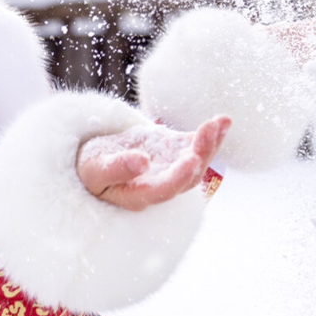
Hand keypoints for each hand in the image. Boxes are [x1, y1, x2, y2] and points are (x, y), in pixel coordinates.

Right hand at [76, 115, 230, 211]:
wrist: (98, 158)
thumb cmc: (92, 168)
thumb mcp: (95, 169)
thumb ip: (116, 168)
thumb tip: (142, 162)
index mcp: (139, 194)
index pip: (164, 190)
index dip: (179, 177)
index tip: (191, 159)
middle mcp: (161, 185)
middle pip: (188, 176)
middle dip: (201, 152)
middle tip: (208, 129)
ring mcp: (171, 169)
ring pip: (197, 161)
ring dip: (210, 142)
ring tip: (218, 122)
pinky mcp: (176, 153)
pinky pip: (197, 146)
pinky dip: (212, 134)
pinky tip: (223, 120)